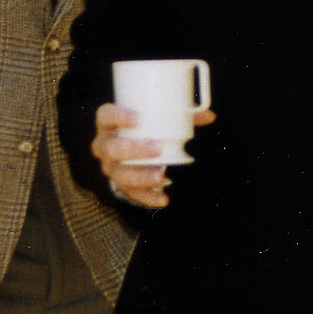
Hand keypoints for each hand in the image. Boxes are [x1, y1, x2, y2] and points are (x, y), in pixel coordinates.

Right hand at [91, 103, 213, 208]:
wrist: (127, 150)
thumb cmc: (143, 128)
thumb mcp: (158, 119)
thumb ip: (181, 116)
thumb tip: (209, 116)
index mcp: (109, 124)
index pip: (106, 115)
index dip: (118, 116)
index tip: (139, 119)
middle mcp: (104, 145)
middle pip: (111, 148)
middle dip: (133, 149)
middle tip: (157, 147)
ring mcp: (110, 166)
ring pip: (119, 173)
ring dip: (140, 176)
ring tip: (162, 176)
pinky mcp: (119, 183)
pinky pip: (130, 193)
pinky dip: (147, 197)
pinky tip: (163, 198)